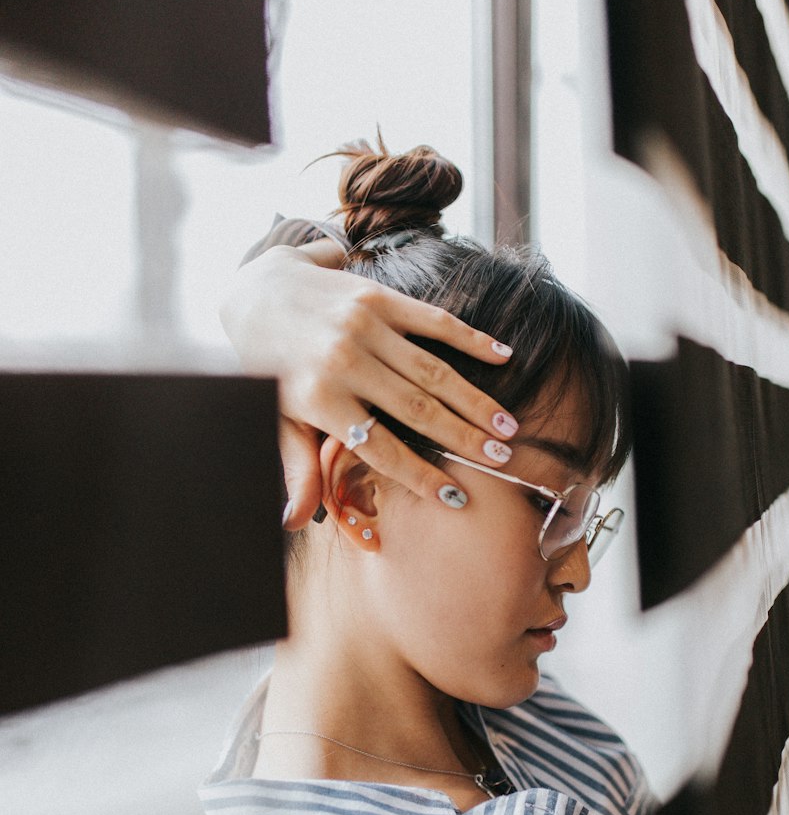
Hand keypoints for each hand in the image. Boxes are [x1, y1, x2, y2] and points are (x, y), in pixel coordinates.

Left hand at [221, 237, 517, 528]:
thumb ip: (296, 468)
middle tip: (501, 458)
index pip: (381, 448)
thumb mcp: (276, 419)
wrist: (256, 292)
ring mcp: (364, 327)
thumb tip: (294, 523)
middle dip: (463, 437)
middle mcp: (345, 362)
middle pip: (418, 409)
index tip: (454, 496)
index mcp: (320, 399)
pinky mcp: (379, 299)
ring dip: (474, 399)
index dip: (419, 475)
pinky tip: (503, 356)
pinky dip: (470, 339)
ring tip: (506, 425)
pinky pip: (433, 321)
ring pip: (433, 370)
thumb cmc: (269, 367)